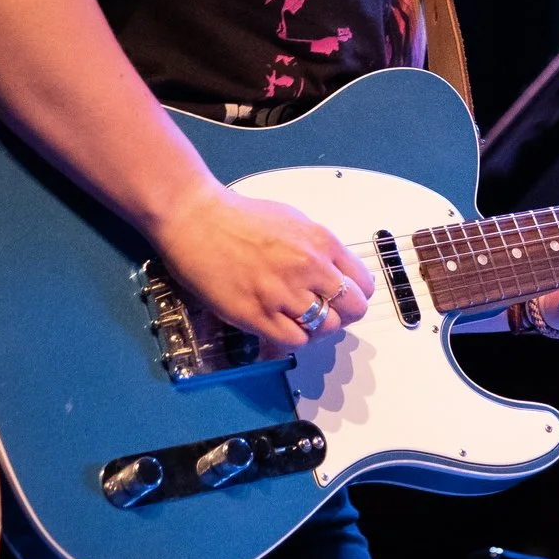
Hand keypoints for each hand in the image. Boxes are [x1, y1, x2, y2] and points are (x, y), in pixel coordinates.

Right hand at [149, 185, 373, 349]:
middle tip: (325, 313)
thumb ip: (318, 248)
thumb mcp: (293, 220)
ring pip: (325, 328)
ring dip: (316, 328)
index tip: (342, 298)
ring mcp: (283, 293)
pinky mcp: (257, 314)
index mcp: (321, 242)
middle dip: (342, 314)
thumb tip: (333, 272)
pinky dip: (292, 339)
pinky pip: (294, 341)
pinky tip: (280, 326)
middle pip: (352, 309)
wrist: (195, 219)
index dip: (354, 294)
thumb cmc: (237, 217)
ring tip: (298, 319)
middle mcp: (308, 267)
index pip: (363, 283)